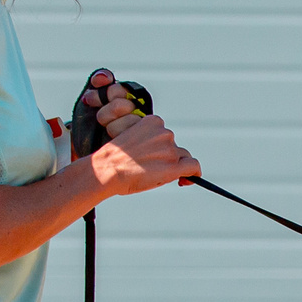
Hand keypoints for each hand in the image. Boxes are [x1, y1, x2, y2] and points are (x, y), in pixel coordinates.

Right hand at [77, 70, 200, 195]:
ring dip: (173, 166)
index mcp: (153, 122)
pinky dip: (194, 173)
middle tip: (151, 170)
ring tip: (154, 175)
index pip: (165, 135)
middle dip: (167, 158)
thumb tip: (163, 155)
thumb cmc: (113, 158)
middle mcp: (165, 133)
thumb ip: (147, 141)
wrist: (107, 169)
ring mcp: (170, 150)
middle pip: (174, 147)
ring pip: (181, 157)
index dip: (163, 148)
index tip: (157, 157)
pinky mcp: (173, 166)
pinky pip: (193, 167)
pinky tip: (187, 180)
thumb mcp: (130, 138)